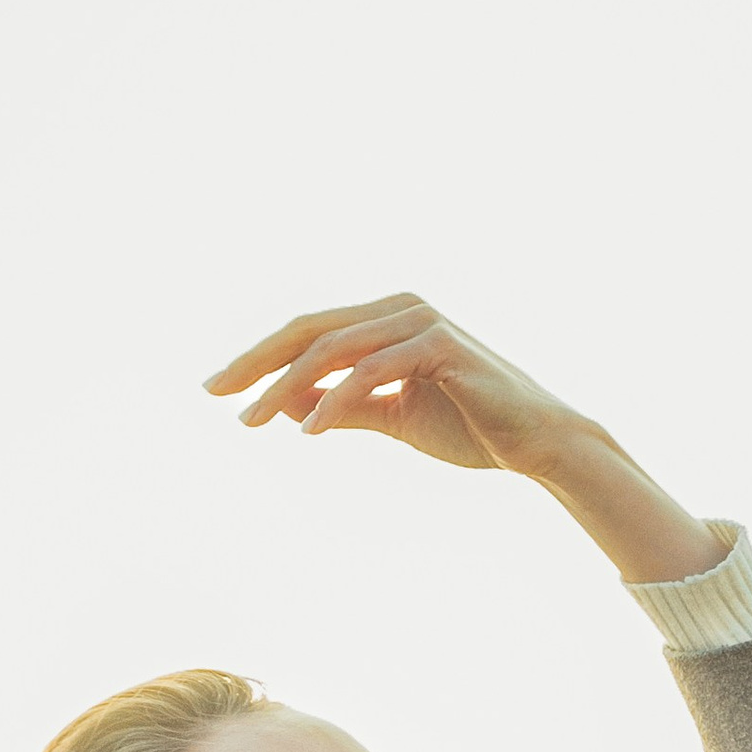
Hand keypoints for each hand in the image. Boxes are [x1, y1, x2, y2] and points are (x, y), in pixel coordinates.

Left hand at [207, 293, 585, 480]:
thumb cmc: (469, 426)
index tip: (217, 390)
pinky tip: (309, 429)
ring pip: (334, 348)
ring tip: (254, 421)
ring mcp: (421, 321)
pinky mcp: (441, 346)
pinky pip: (374, 370)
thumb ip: (343, 406)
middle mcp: (400, 308)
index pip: (308, 332)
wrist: (536, 443)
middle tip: (216, 394)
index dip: (259, 358)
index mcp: (387, 319)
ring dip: (286, 386)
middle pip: (309, 329)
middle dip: (256, 362)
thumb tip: (285, 405)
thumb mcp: (391, 417)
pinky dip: (337, 399)